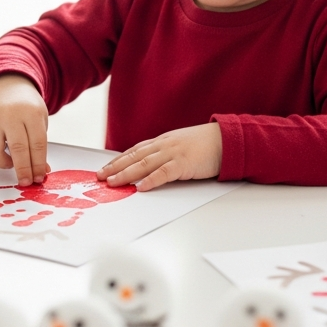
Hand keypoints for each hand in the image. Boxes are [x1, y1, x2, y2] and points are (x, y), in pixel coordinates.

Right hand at [0, 74, 48, 185]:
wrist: (6, 86)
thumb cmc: (26, 108)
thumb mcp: (39, 120)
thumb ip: (39, 145)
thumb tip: (41, 171)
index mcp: (31, 113)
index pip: (37, 144)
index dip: (38, 164)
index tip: (39, 178)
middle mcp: (10, 114)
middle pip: (18, 149)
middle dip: (23, 170)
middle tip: (26, 182)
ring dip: (4, 163)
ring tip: (11, 164)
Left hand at [97, 123, 221, 191]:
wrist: (226, 140)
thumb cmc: (205, 145)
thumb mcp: (179, 146)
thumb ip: (164, 153)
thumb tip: (149, 166)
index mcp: (162, 142)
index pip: (135, 151)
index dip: (118, 160)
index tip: (105, 169)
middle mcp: (164, 145)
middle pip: (134, 157)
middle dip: (115, 167)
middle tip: (100, 177)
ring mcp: (173, 153)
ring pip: (144, 164)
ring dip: (126, 174)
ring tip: (113, 182)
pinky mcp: (184, 164)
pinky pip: (164, 173)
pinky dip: (152, 180)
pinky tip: (140, 187)